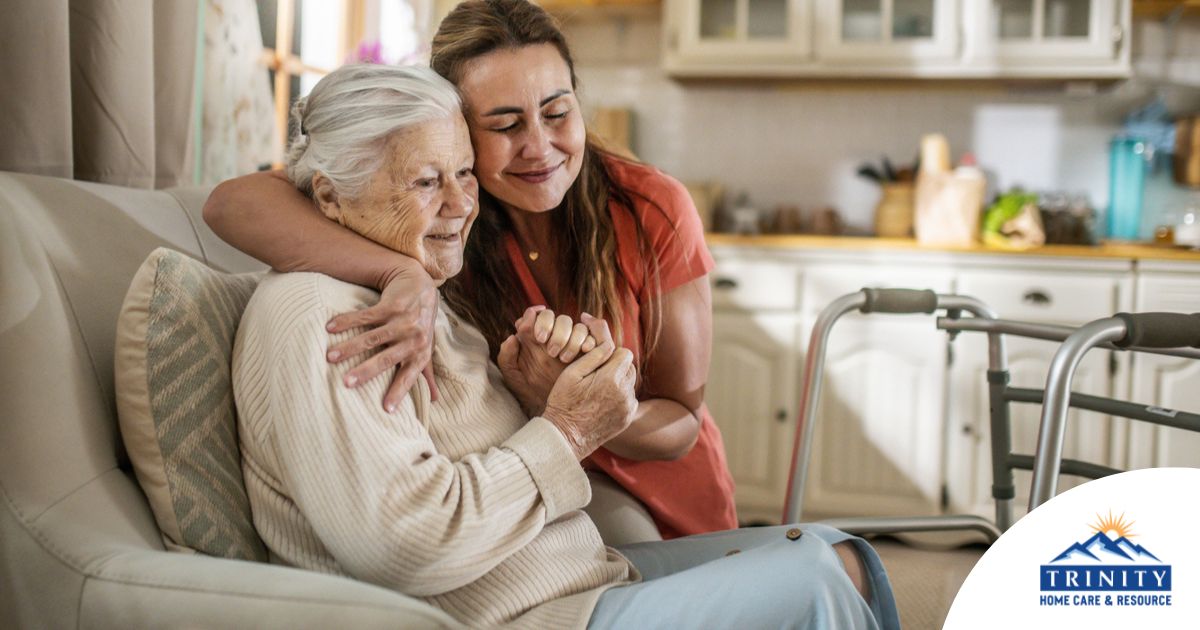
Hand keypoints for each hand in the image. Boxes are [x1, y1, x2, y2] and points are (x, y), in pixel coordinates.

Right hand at [325, 263, 439, 410]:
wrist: (420, 285)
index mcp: (420, 354)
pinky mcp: (391, 306)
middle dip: (366, 372)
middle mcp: (414, 339)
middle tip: (346, 383)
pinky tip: (329, 327)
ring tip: (329, 357)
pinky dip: (347, 321)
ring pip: (372, 337)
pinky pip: (366, 316)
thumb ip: (427, 374)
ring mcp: (403, 321)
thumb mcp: (426, 348)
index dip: (398, 392)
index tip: (386, 409)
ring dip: (349, 347)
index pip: (409, 376)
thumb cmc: (421, 324)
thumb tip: (435, 400)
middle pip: (386, 359)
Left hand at [497, 307, 596, 414]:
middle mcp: (553, 335)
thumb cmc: (531, 393)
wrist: (553, 411)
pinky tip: (584, 351)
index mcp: (534, 338)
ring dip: (571, 338)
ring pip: (575, 325)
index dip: (537, 320)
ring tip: (565, 358)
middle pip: (556, 316)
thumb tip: (512, 337)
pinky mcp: (588, 349)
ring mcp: (572, 341)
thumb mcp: (514, 378)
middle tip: (551, 350)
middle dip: (555, 329)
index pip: (535, 316)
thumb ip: (506, 358)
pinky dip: (588, 341)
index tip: (538, 337)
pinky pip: (592, 336)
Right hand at [540, 314, 638, 460]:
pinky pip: (630, 399)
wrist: (565, 437)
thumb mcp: (572, 373)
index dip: (612, 353)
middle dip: (616, 366)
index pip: (625, 353)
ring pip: (630, 383)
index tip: (599, 359)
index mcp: (611, 378)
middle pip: (629, 367)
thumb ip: (594, 355)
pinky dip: (620, 396)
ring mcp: (627, 407)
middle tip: (597, 373)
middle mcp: (624, 392)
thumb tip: (608, 343)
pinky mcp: (627, 418)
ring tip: (598, 388)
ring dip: (619, 381)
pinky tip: (602, 401)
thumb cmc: (564, 402)